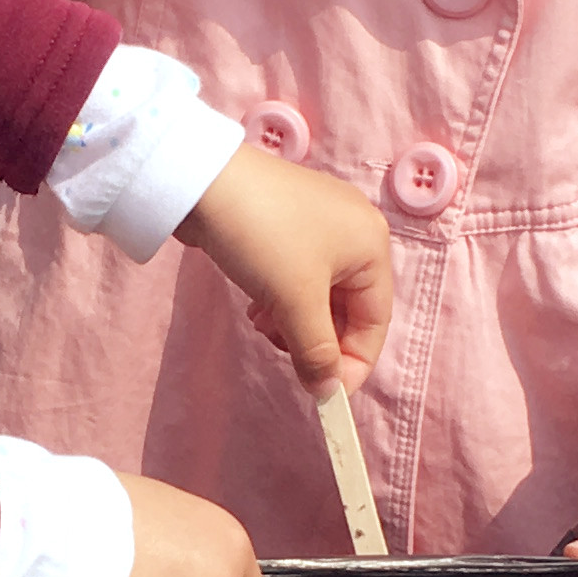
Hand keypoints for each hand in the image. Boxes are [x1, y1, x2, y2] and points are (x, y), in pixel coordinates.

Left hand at [176, 143, 393, 395]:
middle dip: (318, 340)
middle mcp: (354, 231)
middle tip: (286, 356)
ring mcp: (321, 224)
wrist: (202, 180)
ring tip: (265, 327)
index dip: (353, 364)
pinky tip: (258, 308)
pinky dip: (282, 300)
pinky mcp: (288, 223)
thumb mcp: (294, 300)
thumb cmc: (261, 236)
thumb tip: (328, 394)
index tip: (325, 397)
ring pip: (319, 295)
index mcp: (371, 246)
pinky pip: (297, 276)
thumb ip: (316, 351)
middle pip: (348, 309)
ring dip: (296, 323)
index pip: (375, 322)